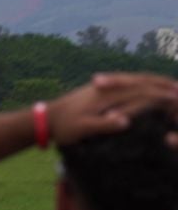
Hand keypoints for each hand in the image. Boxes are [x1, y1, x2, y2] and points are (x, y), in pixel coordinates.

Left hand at [48, 73, 177, 146]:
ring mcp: (103, 88)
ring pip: (134, 80)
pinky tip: (147, 93)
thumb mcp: (81, 129)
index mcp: (106, 95)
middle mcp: (107, 87)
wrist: (44, 117)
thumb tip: (125, 121)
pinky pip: (126, 84)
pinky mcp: (100, 91)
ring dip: (153, 82)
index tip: (176, 96)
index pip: (139, 89)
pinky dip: (140, 85)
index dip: (160, 93)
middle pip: (140, 80)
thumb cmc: (62, 126)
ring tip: (170, 88)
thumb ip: (102, 125)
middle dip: (161, 83)